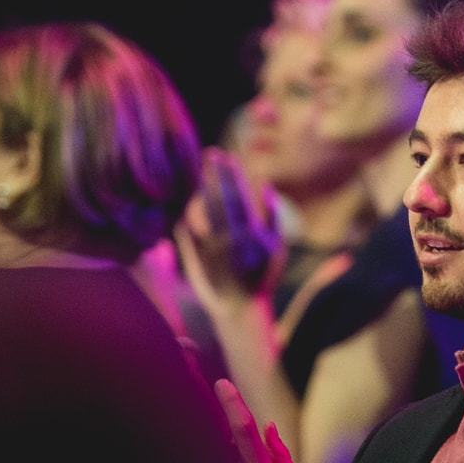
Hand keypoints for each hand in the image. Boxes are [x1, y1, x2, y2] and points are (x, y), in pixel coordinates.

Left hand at [177, 150, 284, 308]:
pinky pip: (188, 229)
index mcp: (250, 235)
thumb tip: (265, 185)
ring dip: (202, 190)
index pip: (239, 196)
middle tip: (211, 154)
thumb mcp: (275, 247)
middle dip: (215, 175)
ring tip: (203, 173)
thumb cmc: (261, 275)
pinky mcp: (195, 256)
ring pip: (202, 212)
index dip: (232, 175)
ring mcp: (209, 248)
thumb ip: (272, 216)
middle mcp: (228, 240)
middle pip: (219, 199)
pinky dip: (190, 212)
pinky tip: (193, 199)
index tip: (229, 157)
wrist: (239, 308)